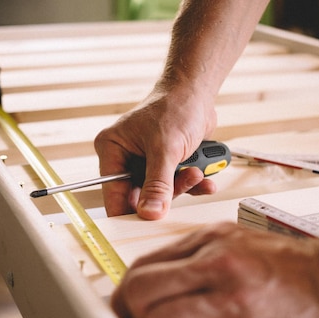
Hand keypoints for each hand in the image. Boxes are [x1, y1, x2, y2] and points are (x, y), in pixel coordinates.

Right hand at [94, 86, 217, 219]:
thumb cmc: (175, 106)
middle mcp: (126, 158)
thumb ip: (158, 184)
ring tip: (198, 171)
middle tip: (185, 180)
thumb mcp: (165, 148)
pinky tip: (206, 178)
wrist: (197, 92)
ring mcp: (147, 163)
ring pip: (162, 193)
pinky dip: (192, 183)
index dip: (130, 211)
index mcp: (112, 150)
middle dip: (167, 193)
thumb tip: (150, 214)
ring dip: (183, 186)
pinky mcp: (166, 165)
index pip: (113, 193)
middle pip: (140, 196)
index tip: (148, 223)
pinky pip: (177, 185)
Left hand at [111, 223, 318, 317]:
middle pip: (140, 294)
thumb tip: (153, 280)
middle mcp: (219, 266)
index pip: (142, 267)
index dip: (125, 295)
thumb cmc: (296, 267)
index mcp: (212, 240)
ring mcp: (235, 301)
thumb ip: (196, 256)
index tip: (125, 310)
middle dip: (137, 316)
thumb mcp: (240, 242)